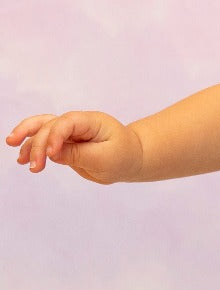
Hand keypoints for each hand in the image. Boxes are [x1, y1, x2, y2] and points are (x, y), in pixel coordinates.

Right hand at [6, 111, 142, 184]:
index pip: (67, 122)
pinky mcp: (64, 143)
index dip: (55, 136)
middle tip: (34, 167)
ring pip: (42, 128)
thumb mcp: (105, 158)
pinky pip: (43, 140)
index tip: (50, 155)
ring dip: (28, 141)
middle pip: (51, 125)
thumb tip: (53, 153)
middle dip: (38, 145)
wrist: (130, 158)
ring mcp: (69, 132)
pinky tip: (22, 157)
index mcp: (92, 121)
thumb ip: (79, 154)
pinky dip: (31, 147)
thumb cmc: (122, 156)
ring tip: (20, 159)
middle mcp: (78, 123)